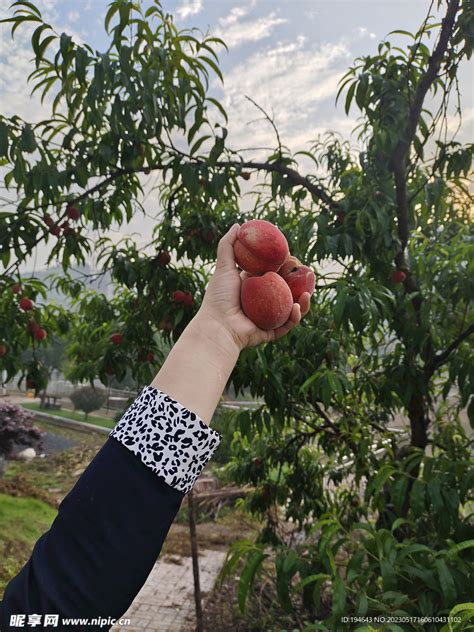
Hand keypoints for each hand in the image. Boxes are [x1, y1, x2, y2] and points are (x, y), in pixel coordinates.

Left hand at [197, 224, 310, 349]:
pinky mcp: (270, 332)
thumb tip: (238, 225)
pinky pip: (286, 324)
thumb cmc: (218, 297)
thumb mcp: (223, 267)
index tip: (293, 257)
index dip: (285, 266)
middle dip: (299, 283)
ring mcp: (267, 318)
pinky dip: (294, 317)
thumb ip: (228, 246)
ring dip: (303, 301)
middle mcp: (261, 302)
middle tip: (307, 274)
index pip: (273, 274)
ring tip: (308, 293)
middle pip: (286, 291)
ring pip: (291, 308)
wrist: (217, 326)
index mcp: (253, 287)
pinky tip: (297, 306)